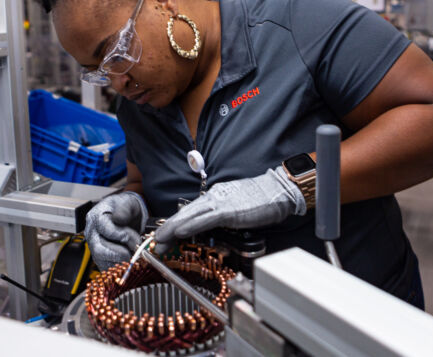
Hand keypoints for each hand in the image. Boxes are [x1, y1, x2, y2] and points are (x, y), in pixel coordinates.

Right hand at [84, 191, 148, 270]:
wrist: (128, 215)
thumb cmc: (126, 208)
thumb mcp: (128, 203)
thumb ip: (124, 210)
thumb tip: (118, 219)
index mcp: (95, 217)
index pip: (105, 230)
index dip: (121, 236)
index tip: (134, 239)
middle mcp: (91, 233)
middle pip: (100, 249)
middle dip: (120, 253)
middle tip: (135, 250)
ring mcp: (94, 246)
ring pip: (102, 260)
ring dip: (120, 260)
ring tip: (133, 254)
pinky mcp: (99, 256)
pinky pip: (106, 267)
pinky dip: (119, 266)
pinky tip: (129, 260)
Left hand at [153, 167, 305, 254]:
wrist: (278, 190)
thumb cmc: (261, 199)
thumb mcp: (236, 207)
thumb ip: (221, 216)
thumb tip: (210, 228)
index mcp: (215, 197)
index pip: (189, 212)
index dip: (174, 224)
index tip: (164, 236)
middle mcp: (214, 197)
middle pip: (184, 213)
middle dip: (168, 228)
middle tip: (154, 242)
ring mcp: (221, 202)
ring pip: (190, 215)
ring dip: (173, 228)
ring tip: (160, 238)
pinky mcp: (230, 210)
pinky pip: (206, 219)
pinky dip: (191, 225)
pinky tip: (181, 232)